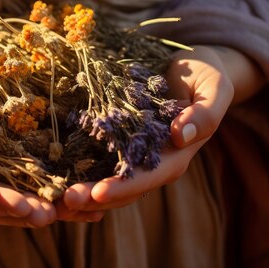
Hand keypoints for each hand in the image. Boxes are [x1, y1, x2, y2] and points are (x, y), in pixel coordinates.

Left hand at [58, 45, 242, 216]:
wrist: (192, 67)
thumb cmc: (206, 77)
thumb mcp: (215, 89)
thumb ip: (204, 114)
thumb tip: (180, 136)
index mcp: (176, 155)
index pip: (148, 178)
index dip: (124, 188)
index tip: (98, 192)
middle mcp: (152, 161)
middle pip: (122, 188)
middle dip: (93, 197)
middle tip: (64, 200)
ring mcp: (133, 153)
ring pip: (105, 179)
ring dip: (81, 190)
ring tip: (53, 195)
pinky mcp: (117, 140)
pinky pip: (96, 159)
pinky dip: (77, 169)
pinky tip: (53, 173)